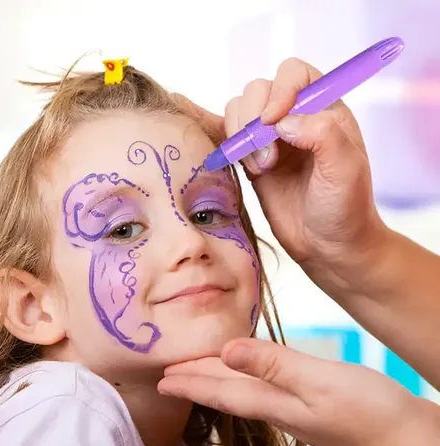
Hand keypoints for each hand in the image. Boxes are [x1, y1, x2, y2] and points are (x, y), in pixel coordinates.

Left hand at [158, 337, 419, 445]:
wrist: (406, 438)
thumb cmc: (368, 412)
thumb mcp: (318, 381)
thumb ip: (273, 365)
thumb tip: (227, 352)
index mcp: (273, 402)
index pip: (220, 392)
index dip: (189, 384)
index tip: (162, 381)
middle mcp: (277, 407)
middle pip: (226, 392)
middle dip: (196, 382)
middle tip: (169, 378)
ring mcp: (294, 408)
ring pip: (242, 390)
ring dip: (217, 380)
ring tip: (198, 373)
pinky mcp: (310, 403)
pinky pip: (263, 387)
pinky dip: (245, 377)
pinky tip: (249, 373)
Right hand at [173, 58, 388, 274]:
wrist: (328, 246)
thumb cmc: (345, 208)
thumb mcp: (346, 169)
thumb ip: (322, 134)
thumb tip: (282, 121)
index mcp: (325, 110)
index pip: (294, 74)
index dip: (279, 90)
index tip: (272, 122)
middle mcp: (296, 118)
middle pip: (259, 89)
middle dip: (254, 120)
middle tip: (267, 159)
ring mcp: (271, 140)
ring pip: (239, 111)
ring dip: (240, 136)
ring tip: (259, 169)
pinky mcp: (253, 161)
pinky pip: (229, 138)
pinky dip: (224, 143)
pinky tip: (237, 160)